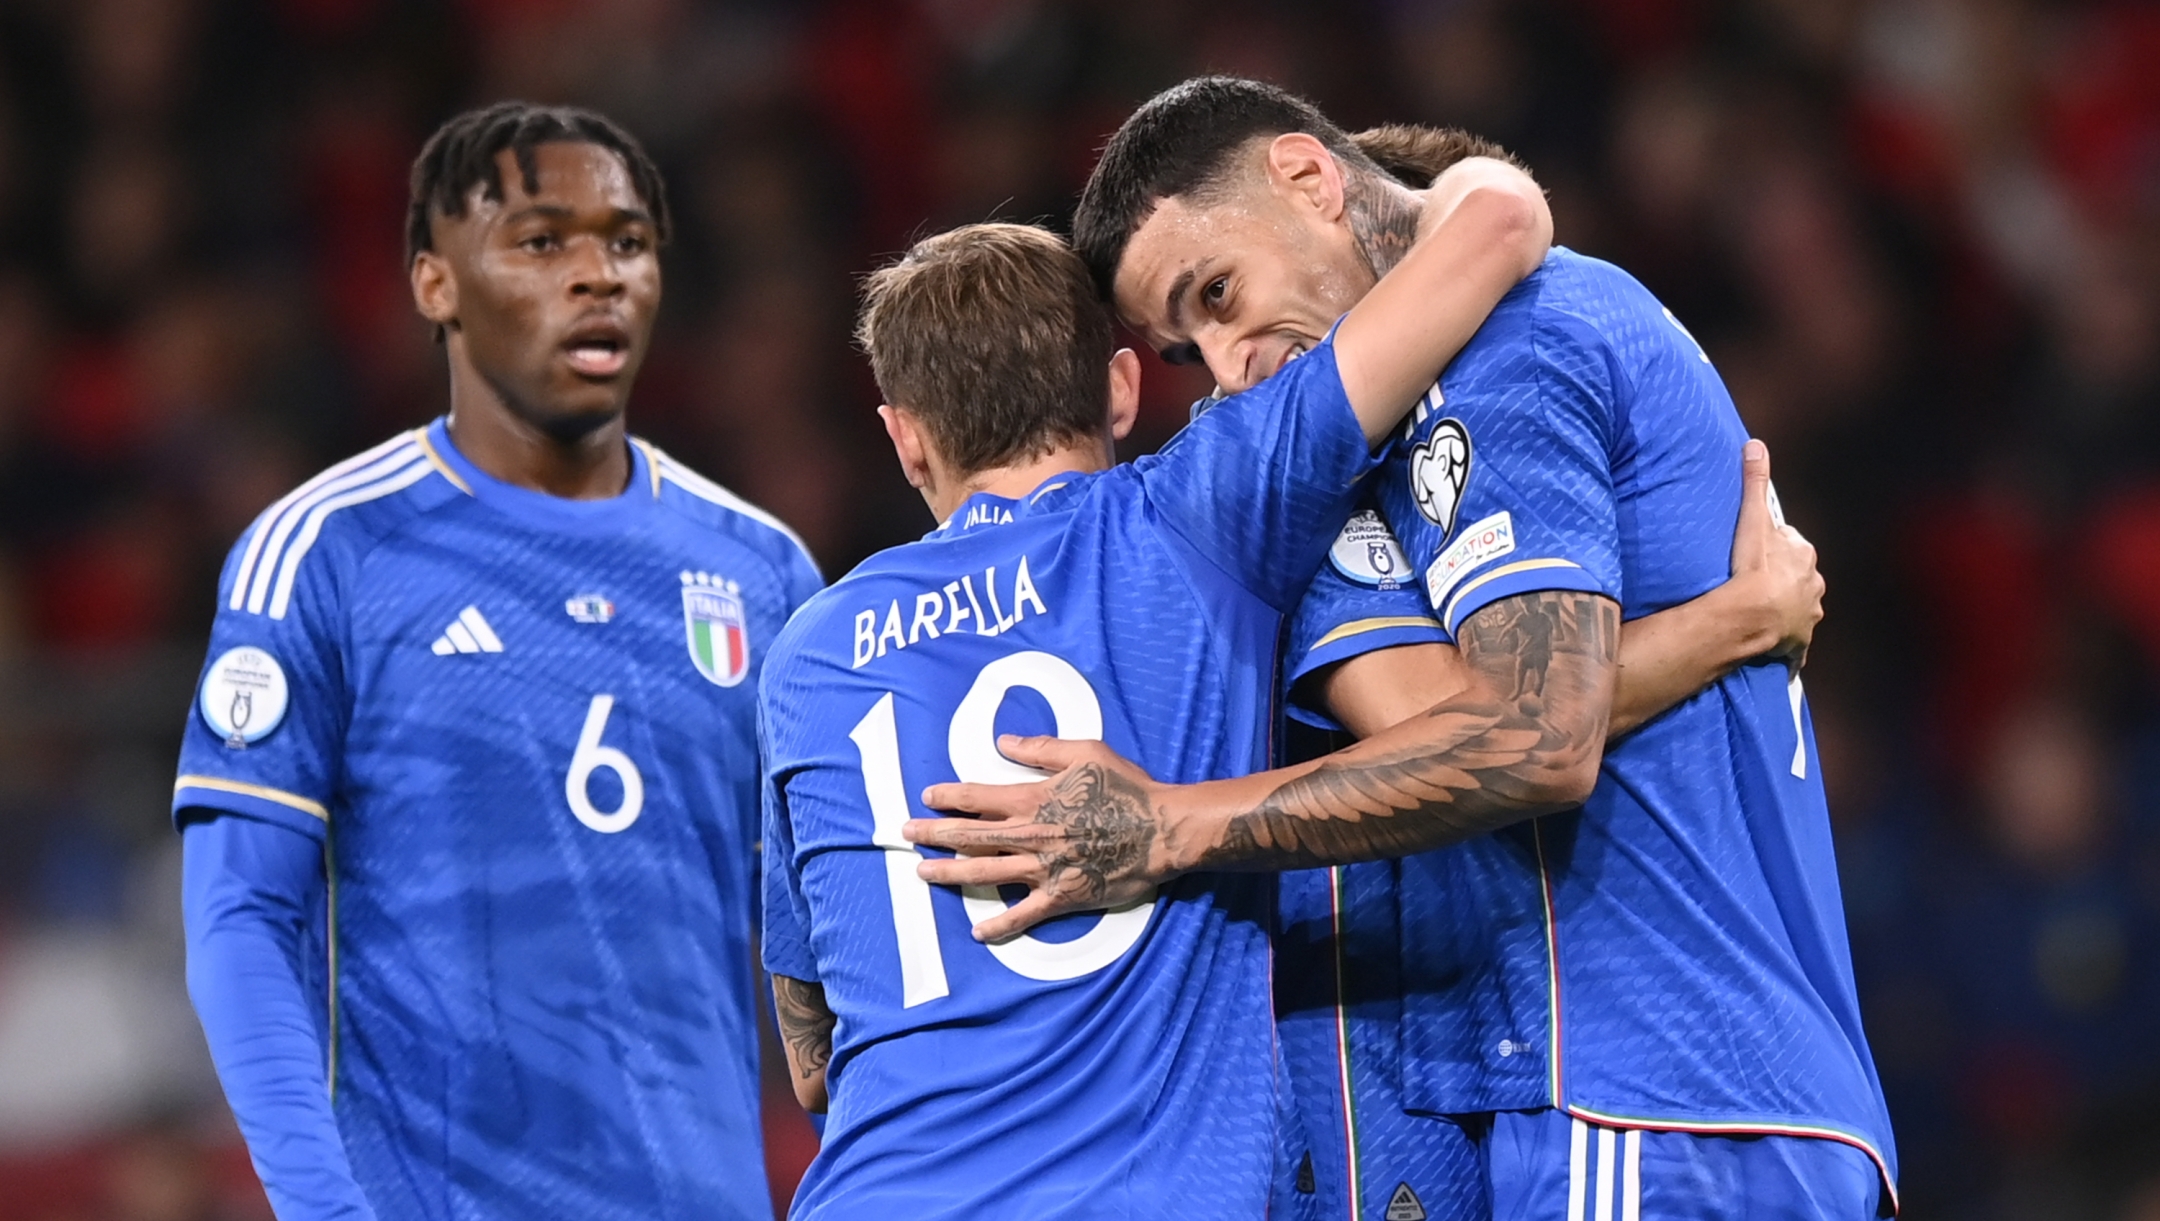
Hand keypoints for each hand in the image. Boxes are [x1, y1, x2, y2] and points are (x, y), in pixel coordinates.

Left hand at [904, 736, 1177, 942]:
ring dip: (949, 873)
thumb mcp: (1085, 752)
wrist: (1161, 830)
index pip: (976, 798)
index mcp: (1032, 799)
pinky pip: (1022, 915)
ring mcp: (1042, 869)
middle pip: (968, 836)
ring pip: (983, 873)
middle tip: (906, 834)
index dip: (947, 796)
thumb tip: (1003, 743)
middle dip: (932, 833)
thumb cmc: (1127, 788)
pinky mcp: (1060, 896)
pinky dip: (999, 925)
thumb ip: (1040, 749)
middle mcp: (1029, 835)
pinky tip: (978, 932)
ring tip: (922, 873)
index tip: (926, 797)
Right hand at [1727, 439, 1822, 663]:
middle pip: (1795, 575)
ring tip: (1757, 610)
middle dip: (1779, 576)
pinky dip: (1786, 641)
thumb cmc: (1752, 569)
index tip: (1751, 552)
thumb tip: (1756, 444)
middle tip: (1750, 580)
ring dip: (1782, 607)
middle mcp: (1814, 584)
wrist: (1751, 618)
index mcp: (1804, 555)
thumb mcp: (1752, 521)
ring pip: (1796, 605)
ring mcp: (1808, 614)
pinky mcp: (1799, 641)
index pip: (1789, 544)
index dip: (1770, 546)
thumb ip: (1754, 483)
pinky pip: (1793, 641)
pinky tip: (1773, 644)